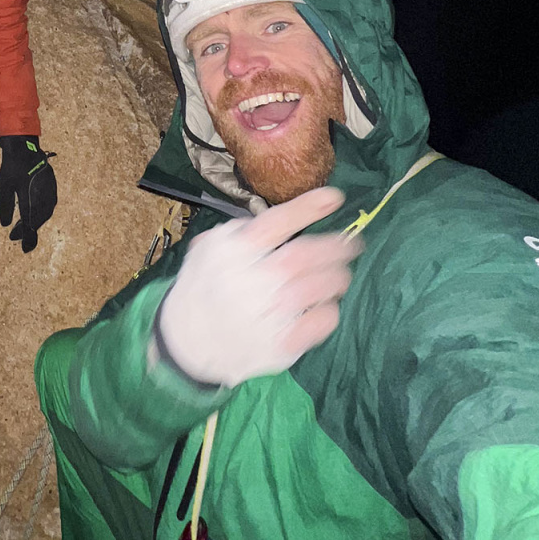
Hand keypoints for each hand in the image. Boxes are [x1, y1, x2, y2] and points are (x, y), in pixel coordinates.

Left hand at [0, 136, 56, 252]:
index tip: (20, 246)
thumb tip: (5, 224)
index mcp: (31, 197)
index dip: (25, 236)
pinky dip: (42, 212)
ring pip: (46, 212)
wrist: (25, 146)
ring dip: (37, 221)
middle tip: (18, 236)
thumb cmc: (12, 166)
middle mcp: (43, 195)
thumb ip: (5, 206)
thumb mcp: (3, 186)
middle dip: (30, 230)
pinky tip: (35, 213)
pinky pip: (49, 204)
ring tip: (26, 226)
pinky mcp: (52, 184)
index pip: (29, 223)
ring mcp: (50, 190)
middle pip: (39, 220)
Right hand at [155, 187, 359, 387]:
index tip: (334, 197)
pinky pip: (322, 320)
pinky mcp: (283, 342)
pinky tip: (325, 304)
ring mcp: (270, 313)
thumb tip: (283, 219)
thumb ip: (241, 231)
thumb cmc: (202, 286)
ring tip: (340, 274)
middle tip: (350, 245)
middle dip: (337, 246)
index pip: (276, 222)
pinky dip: (330, 308)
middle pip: (307, 254)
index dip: (308, 207)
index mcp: (233, 251)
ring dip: (338, 276)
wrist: (187, 340)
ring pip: (322, 286)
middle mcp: (253, 279)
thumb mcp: (209, 248)